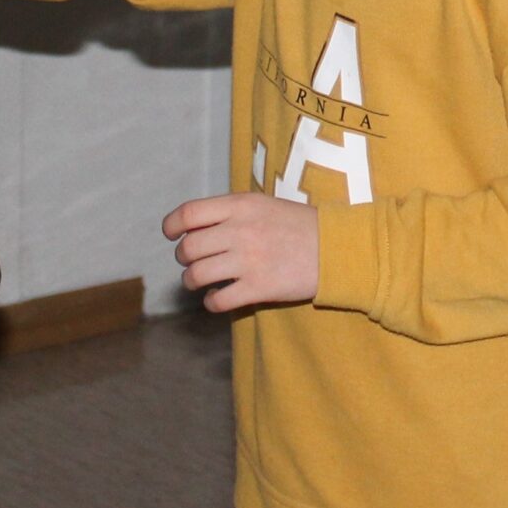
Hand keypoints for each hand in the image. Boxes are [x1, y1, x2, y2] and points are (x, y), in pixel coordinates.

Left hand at [162, 192, 318, 312]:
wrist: (336, 249)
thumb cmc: (299, 225)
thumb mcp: (264, 205)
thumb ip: (231, 211)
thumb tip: (194, 225)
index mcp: (241, 206)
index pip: (188, 213)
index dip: (172, 225)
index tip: (171, 235)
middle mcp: (240, 231)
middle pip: (188, 248)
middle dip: (183, 258)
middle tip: (191, 261)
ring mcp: (247, 261)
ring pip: (196, 276)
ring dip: (192, 281)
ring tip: (201, 282)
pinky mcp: (257, 288)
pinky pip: (217, 301)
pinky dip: (211, 302)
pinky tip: (218, 298)